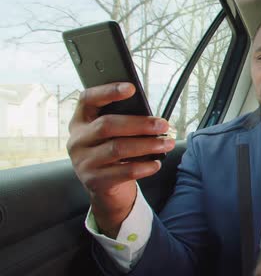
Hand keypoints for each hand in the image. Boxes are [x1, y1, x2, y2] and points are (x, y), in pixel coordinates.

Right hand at [67, 82, 173, 236]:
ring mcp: (83, 161)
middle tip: (163, 125)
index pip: (88, 99)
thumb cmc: (113, 153)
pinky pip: (124, 171)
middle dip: (140, 124)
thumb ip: (122, 122)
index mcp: (81, 121)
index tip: (131, 88)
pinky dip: (144, 167)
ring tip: (167, 143)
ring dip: (147, 145)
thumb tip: (151, 118)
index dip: (107, 91)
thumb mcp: (111, 135)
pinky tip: (157, 163)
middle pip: (107, 125)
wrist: (103, 188)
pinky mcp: (94, 180)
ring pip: (117, 148)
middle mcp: (78, 140)